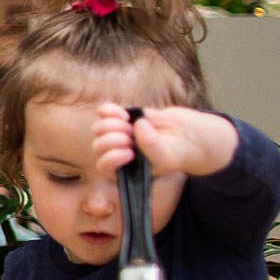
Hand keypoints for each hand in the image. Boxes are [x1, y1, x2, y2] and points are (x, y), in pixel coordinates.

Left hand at [92, 103, 236, 177]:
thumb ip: (152, 146)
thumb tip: (138, 124)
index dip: (112, 159)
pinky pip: (104, 112)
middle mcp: (114, 152)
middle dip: (113, 140)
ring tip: (129, 125)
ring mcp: (115, 134)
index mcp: (123, 168)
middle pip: (99, 146)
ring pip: (98, 129)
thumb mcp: (165, 156)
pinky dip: (110, 110)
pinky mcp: (119, 117)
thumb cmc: (172, 152)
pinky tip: (124, 114)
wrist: (181, 136)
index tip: (129, 153)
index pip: (105, 167)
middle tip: (130, 137)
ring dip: (112, 125)